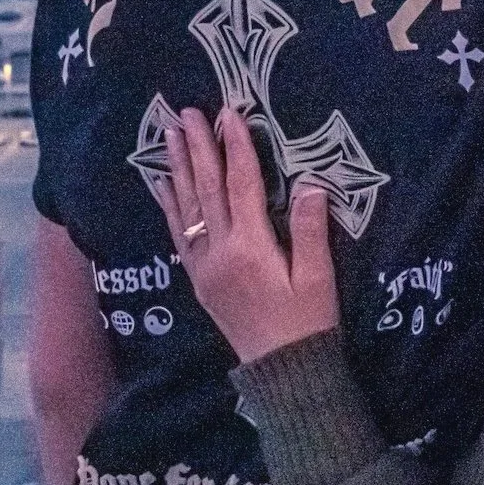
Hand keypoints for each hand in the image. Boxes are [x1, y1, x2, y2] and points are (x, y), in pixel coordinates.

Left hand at [155, 106, 339, 364]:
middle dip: (198, 148)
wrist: (282, 371)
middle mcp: (220, 252)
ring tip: (169, 136)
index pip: (242, 185)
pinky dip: (170, 206)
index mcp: (251, 247)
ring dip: (178, 169)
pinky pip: (180, 235)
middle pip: (207, 189)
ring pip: (187, 208)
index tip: (228, 113)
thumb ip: (310, 230)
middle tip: (187, 113)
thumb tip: (309, 184)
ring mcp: (205, 266)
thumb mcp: (319, 277)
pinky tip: (163, 186)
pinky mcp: (200, 279)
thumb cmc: (308, 322)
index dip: (236, 147)